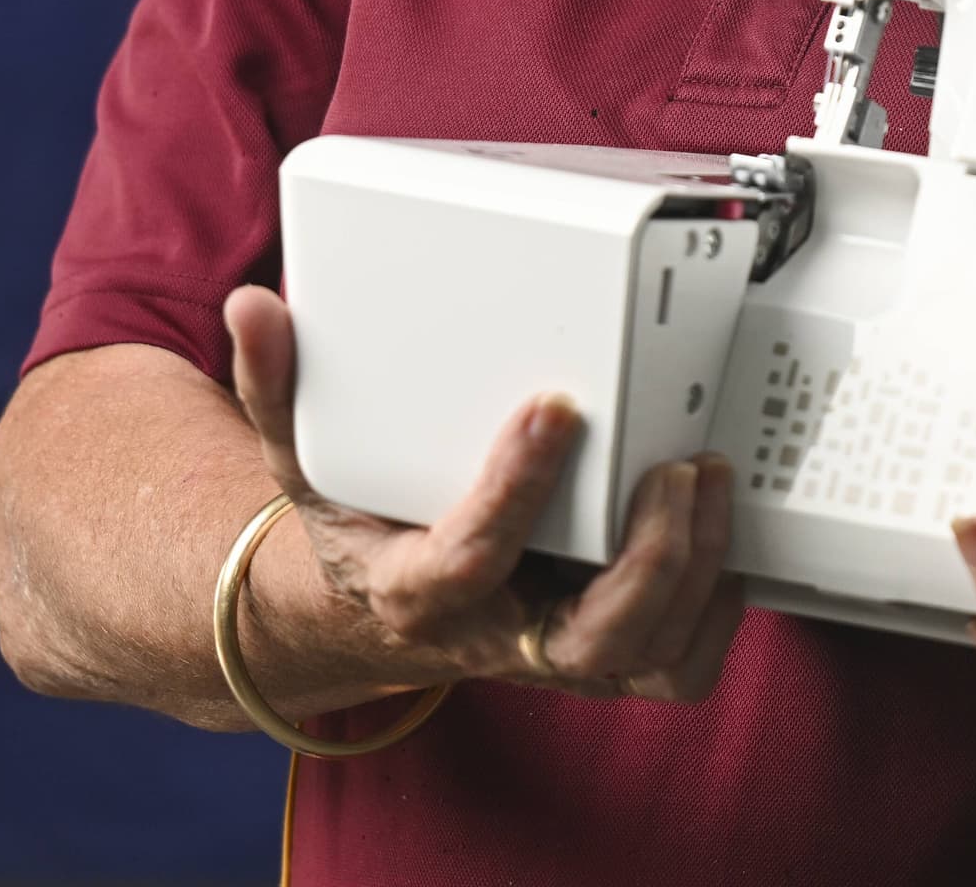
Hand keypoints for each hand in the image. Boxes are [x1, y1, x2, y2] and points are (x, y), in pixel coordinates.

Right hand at [221, 284, 746, 704]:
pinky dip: (714, 612)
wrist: (370, 611)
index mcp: (414, 590)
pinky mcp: (598, 650)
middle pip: (587, 637)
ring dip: (693, 572)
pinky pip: (675, 665)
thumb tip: (254, 309)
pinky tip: (721, 535)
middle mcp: (491, 633)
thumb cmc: (355, 524)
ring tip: (706, 479)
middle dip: (648, 558)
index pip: (469, 557)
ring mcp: (552, 650)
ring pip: (645, 654)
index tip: (556, 408)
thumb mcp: (300, 456)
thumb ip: (276, 384)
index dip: (516, 489)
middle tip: (675, 467)